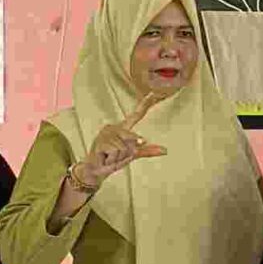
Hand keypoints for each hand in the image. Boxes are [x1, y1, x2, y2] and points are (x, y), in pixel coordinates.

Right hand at [55, 89, 167, 224]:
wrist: (97, 170)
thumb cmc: (113, 159)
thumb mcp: (133, 154)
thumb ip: (148, 151)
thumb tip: (165, 150)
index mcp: (123, 129)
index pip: (136, 115)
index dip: (145, 104)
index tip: (153, 93)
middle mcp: (114, 127)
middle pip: (133, 138)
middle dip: (129, 151)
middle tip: (117, 156)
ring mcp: (106, 133)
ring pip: (125, 147)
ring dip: (120, 157)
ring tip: (110, 156)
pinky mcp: (101, 141)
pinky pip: (117, 152)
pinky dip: (113, 159)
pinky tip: (105, 157)